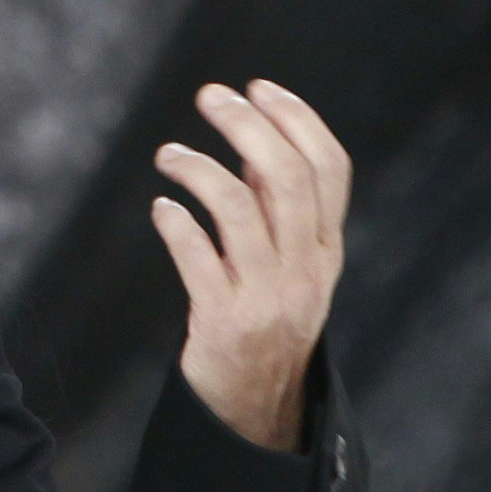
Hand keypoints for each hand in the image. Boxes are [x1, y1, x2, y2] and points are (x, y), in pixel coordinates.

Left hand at [150, 79, 350, 451]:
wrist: (256, 405)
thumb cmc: (264, 316)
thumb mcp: (290, 262)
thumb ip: (277, 206)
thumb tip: (255, 134)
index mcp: (326, 248)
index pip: (329, 169)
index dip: (297, 120)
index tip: (259, 86)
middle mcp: (305, 269)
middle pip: (286, 179)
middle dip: (247, 127)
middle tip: (210, 96)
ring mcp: (267, 296)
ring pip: (239, 211)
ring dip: (198, 169)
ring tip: (167, 155)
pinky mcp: (225, 323)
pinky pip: (198, 260)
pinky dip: (177, 226)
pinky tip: (161, 210)